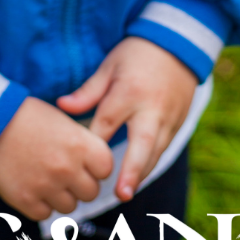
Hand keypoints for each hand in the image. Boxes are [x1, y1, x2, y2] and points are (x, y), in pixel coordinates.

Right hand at [0, 96, 113, 220]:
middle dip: (80, 184)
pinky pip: (45, 214)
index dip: (97, 167)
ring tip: (47, 178)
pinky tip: (32, 185)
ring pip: (70, 207)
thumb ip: (82, 143)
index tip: (87, 164)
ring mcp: (46, 186)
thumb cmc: (25, 115)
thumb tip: (93, 163)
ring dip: (61, 195)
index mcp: (80, 144)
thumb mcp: (62, 120)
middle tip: (65, 172)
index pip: (106, 169)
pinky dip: (40, 204)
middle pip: (91, 192)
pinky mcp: (25, 200)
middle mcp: (67, 168)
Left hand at [57, 37, 197, 202]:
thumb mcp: (110, 65)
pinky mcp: (178, 122)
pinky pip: (164, 147)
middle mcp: (151, 108)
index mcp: (130, 91)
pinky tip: (138, 177)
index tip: (78, 158)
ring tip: (126, 193)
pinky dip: (151, 163)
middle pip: (142, 144)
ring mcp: (169, 117)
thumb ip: (88, 91)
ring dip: (141, 173)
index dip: (93, 141)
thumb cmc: (137, 53)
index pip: (108, 121)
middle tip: (121, 194)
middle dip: (131, 171)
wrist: (178, 44)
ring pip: (156, 152)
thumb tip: (61, 106)